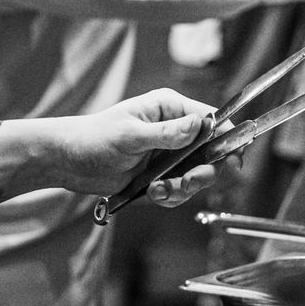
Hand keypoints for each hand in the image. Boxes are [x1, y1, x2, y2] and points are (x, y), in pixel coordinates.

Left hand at [52, 88, 218, 204]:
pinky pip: (178, 190)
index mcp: (169, 108)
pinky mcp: (160, 175)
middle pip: (210, 153)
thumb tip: (199, 125)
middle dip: (201, 172)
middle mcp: (174, 130)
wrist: (69, 162)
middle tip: (189, 182)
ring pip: (195, 175)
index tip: (235, 157)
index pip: (210, 120)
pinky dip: (169, 196)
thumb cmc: (93, 138)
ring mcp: (168, 154)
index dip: (227, 137)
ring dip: (182, 188)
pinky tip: (152, 193)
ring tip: (159, 190)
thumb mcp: (130, 135)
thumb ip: (166, 133)